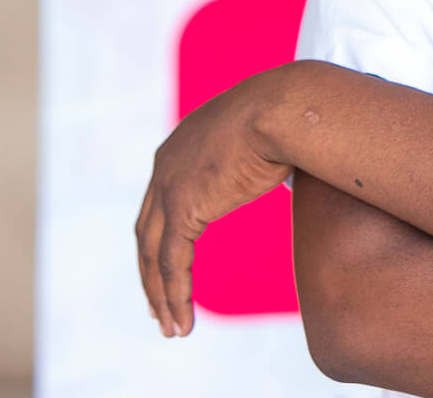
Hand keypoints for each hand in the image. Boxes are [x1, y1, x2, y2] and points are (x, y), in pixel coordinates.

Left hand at [135, 68, 292, 336]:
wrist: (284, 105)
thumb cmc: (286, 114)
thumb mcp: (259, 133)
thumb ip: (253, 154)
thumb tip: (277, 164)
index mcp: (180, 144)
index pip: (160, 202)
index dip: (162, 237)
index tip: (170, 266)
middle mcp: (165, 165)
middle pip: (147, 230)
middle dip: (151, 272)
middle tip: (160, 306)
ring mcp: (169, 185)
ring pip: (154, 255)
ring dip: (161, 295)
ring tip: (174, 327)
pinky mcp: (183, 207)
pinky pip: (172, 263)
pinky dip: (175, 295)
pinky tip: (183, 321)